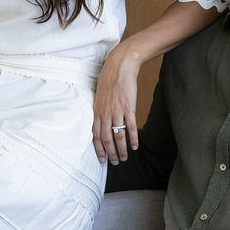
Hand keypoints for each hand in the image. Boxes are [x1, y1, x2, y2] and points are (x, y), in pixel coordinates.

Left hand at [93, 43, 141, 164]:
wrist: (119, 66)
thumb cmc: (109, 80)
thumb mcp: (99, 96)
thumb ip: (100, 110)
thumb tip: (101, 122)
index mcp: (96, 111)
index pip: (95, 135)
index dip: (98, 149)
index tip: (101, 159)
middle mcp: (105, 113)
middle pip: (106, 139)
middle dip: (110, 153)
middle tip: (115, 163)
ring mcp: (117, 111)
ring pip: (118, 136)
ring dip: (121, 149)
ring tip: (125, 158)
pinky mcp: (129, 107)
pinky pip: (131, 126)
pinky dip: (133, 138)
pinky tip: (135, 146)